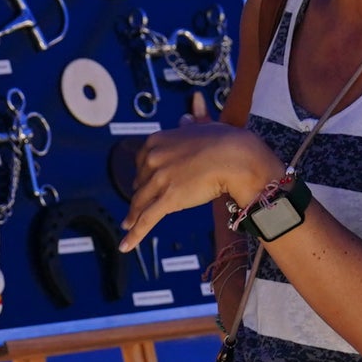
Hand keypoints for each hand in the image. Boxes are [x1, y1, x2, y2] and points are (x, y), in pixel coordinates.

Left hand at [119, 96, 281, 251]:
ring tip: (127, 226)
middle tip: (138, 206)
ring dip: (132, 217)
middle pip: (140, 183)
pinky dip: (135, 234)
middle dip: (140, 195)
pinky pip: (147, 220)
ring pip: (140, 203)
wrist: (235, 155)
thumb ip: (191, 123)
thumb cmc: (225, 140)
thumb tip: (186, 116)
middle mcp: (153, 159)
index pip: (142, 162)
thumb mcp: (203, 126)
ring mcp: (159, 180)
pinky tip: (126, 245)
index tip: (142, 184)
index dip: (143, 176)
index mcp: (157, 141)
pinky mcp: (168, 199)